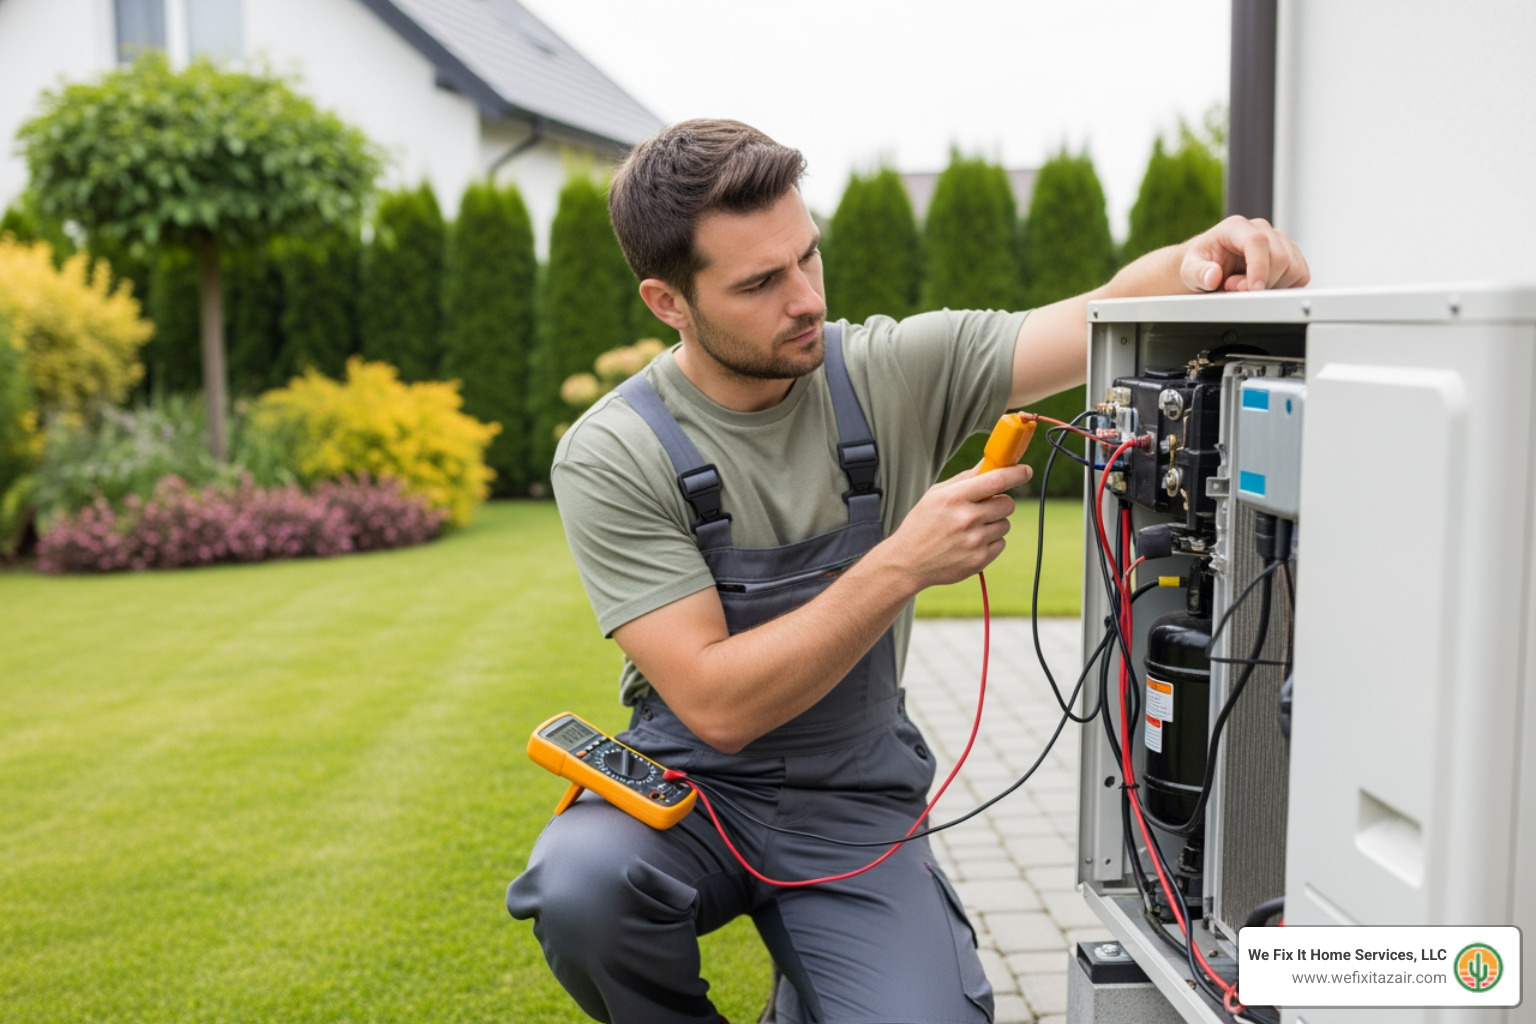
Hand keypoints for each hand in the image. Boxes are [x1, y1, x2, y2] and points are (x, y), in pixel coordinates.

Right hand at [881, 462, 1032, 589]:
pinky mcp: (980, 560)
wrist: (907, 562)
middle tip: (985, 507)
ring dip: (994, 523)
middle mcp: (967, 518)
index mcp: (955, 497)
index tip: (1025, 471)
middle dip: (1000, 502)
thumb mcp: (936, 495)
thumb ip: (965, 478)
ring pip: (1005, 524)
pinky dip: (990, 541)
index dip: (1016, 473)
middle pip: (1007, 503)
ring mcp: (975, 541)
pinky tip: (970, 543)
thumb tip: (989, 463)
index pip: (997, 480)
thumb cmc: (922, 524)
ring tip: (971, 528)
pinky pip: (1001, 543)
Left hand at [1180, 215, 1309, 292]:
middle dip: (1261, 282)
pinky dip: (1285, 287)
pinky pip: (1301, 275)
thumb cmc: (1200, 265)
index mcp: (1235, 227)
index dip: (1259, 267)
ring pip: (1293, 267)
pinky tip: (1264, 286)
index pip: (1257, 241)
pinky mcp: (1290, 254)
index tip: (1254, 289)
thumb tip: (1212, 276)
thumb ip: (1198, 273)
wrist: (1206, 266)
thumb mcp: (1189, 270)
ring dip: (1273, 286)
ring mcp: (1278, 240)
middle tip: (1235, 288)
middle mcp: (1260, 229)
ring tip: (1247, 285)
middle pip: (1280, 258)